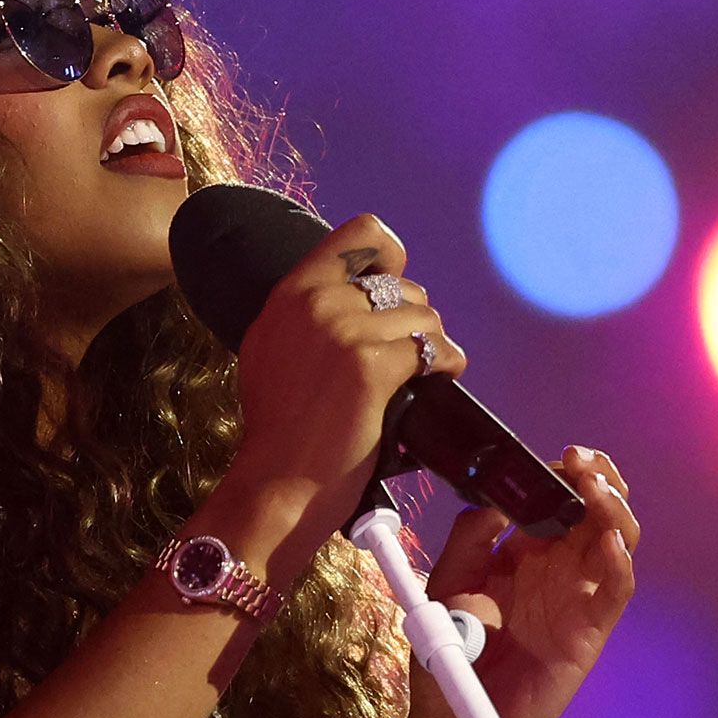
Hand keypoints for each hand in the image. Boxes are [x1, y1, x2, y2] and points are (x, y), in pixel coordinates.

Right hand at [223, 213, 469, 549]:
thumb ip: (304, 317)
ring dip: (431, 345)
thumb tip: (353, 300)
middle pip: (401, 285)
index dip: (390, 257)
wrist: (276, 484)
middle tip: (408, 354)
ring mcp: (342, 331)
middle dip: (413, 319)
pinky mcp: (370, 365)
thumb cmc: (279, 432)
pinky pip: (431, 350)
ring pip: (422, 316)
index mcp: (290, 294)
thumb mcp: (270, 352)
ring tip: (421, 374)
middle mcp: (315, 302)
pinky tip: (439, 381)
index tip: (394, 289)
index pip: (360, 234)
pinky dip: (446, 365)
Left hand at [416, 446, 639, 717]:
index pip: (556, 499)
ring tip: (595, 491)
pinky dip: (620, 565)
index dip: (563, 473)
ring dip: (613, 510)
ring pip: (616, 541)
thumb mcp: (446, 585)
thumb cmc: (450, 657)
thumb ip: (469, 540)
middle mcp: (557, 568)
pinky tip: (608, 544)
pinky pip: (615, 591)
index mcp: (522, 552)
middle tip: (581, 463)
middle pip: (595, 511)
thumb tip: (497, 500)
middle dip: (597, 479)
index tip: (557, 457)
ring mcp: (577, 596)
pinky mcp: (589, 630)